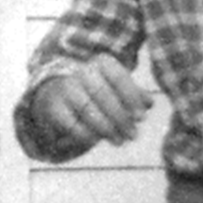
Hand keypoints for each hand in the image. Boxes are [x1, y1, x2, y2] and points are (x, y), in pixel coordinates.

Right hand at [32, 54, 152, 148]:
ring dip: (106, 129)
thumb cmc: (99, 88)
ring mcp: (66, 87)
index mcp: (102, 62)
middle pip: (104, 95)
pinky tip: (97, 140)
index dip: (131, 98)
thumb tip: (149, 104)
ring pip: (88, 109)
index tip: (142, 117)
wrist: (59, 89)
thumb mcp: (118, 86)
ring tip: (120, 141)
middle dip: (121, 118)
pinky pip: (71, 123)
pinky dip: (86, 134)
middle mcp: (82, 71)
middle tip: (133, 135)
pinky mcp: (53, 106)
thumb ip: (135, 93)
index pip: (119, 78)